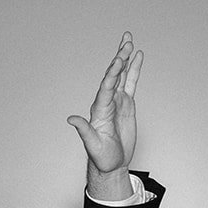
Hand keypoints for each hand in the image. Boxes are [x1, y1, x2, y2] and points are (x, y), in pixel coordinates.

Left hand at [68, 32, 142, 198]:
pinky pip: (130, 83)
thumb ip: (83, 130)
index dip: (113, 73)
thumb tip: (70, 119)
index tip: (119, 60)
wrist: (111, 165)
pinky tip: (137, 57)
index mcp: (99, 109)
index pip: (106, 87)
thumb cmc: (101, 157)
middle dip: (120, 58)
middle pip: (113, 76)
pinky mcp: (126, 104)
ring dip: (125, 58)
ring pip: (121, 75)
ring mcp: (117, 101)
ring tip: (129, 41)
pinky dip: (134, 70)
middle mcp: (107, 101)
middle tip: (126, 42)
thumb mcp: (92, 145)